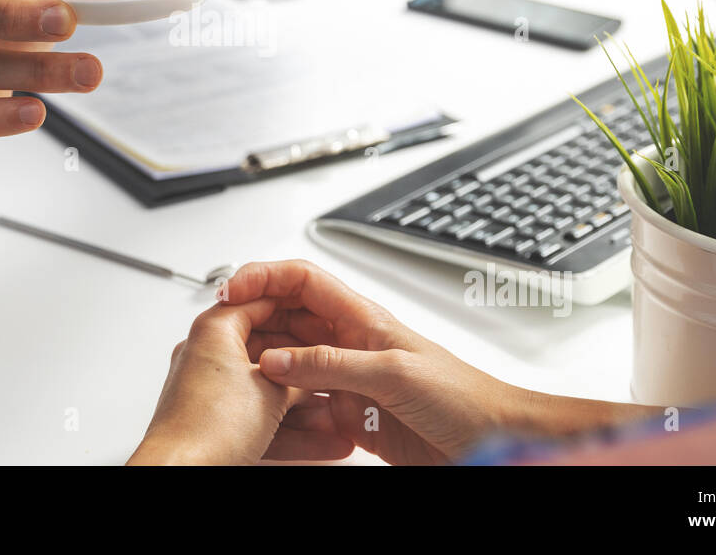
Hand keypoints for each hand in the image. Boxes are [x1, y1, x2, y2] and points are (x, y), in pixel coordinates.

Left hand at [128, 296, 354, 464]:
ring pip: (266, 391)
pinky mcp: (214, 422)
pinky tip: (323, 441)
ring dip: (304, 407)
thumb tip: (315, 372)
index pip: (261, 302)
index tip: (324, 317)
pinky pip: (259, 418)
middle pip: (268, 350)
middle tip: (335, 367)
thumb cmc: (209, 427)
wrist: (182, 473)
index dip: (298, 310)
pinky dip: (289, 429)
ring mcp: (210, 391)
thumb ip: (299, 376)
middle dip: (307, 368)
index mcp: (215, 331)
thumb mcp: (272, 392)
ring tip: (337, 416)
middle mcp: (208, 355)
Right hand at [223, 260, 651, 464]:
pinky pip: (307, 409)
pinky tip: (272, 420)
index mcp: (362, 318)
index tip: (229, 290)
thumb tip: (276, 361)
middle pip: (288, 322)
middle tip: (222, 341)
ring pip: (292, 368)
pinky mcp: (353, 417)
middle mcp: (352, 343)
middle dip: (254, 326)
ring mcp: (350, 380)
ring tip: (238, 382)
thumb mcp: (392, 373)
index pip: (302, 281)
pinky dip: (287, 414)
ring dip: (266, 374)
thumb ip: (331, 365)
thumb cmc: (465, 396)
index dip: (263, 277)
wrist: (494, 438)